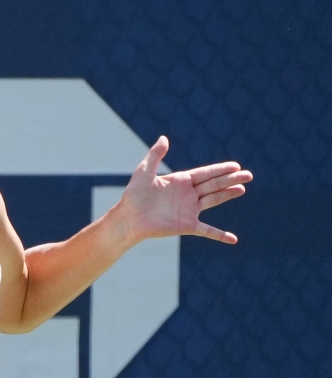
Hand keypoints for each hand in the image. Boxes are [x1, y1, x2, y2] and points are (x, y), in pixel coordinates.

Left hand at [117, 136, 252, 243]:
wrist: (129, 219)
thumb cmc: (134, 196)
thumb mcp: (144, 172)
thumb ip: (155, 156)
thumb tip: (163, 138)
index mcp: (180, 181)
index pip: (205, 173)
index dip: (220, 169)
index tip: (236, 166)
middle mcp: (188, 194)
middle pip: (213, 185)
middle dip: (230, 180)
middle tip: (248, 175)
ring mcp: (189, 210)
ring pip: (213, 200)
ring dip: (228, 195)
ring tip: (242, 189)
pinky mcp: (187, 226)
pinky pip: (207, 231)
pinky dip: (219, 235)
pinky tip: (233, 239)